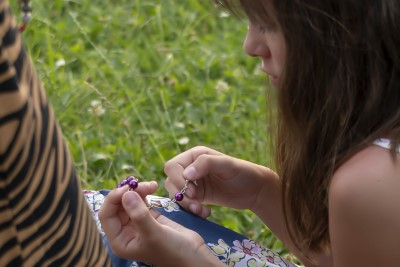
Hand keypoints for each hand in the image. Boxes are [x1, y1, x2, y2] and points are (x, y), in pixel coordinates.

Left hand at [98, 182, 216, 266]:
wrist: (194, 255)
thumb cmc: (172, 251)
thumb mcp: (154, 234)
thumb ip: (139, 215)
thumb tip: (126, 194)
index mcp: (120, 240)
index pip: (106, 216)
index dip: (113, 199)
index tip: (127, 189)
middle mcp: (125, 232)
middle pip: (117, 206)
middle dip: (127, 192)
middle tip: (140, 184)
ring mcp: (137, 223)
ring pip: (129, 201)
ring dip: (137, 190)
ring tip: (150, 185)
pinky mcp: (150, 216)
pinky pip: (141, 200)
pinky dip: (145, 192)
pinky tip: (153, 186)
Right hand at [164, 146, 274, 217]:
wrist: (255, 190)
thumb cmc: (243, 172)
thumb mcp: (227, 164)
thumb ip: (206, 164)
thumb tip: (186, 174)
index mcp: (195, 155)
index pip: (173, 167)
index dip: (179, 180)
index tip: (194, 192)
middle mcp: (191, 168)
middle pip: (171, 181)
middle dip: (181, 195)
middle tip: (196, 205)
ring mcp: (194, 183)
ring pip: (176, 194)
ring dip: (186, 205)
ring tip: (202, 211)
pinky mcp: (198, 196)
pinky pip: (186, 203)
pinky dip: (191, 210)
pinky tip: (206, 213)